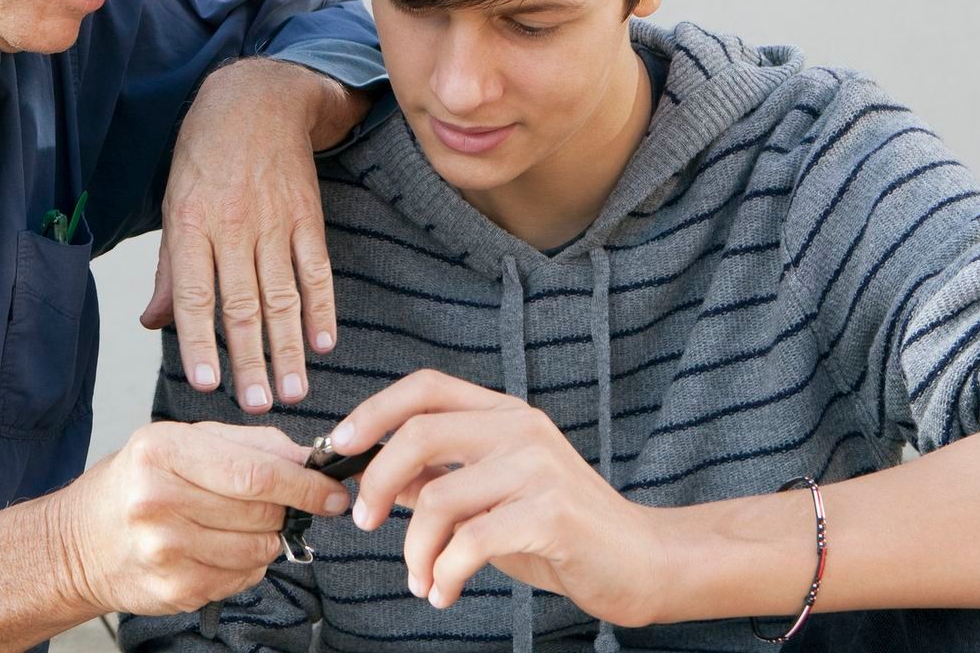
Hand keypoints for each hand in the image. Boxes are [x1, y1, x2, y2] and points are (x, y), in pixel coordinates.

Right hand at [62, 421, 348, 616]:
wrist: (79, 542)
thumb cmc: (135, 483)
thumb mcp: (182, 441)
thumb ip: (248, 444)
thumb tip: (308, 459)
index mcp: (163, 452)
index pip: (257, 472)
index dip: (306, 484)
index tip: (333, 491)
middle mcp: (159, 502)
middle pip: (263, 511)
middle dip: (287, 508)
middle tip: (281, 503)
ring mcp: (166, 552)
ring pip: (259, 549)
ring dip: (266, 538)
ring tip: (236, 524)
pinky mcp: (175, 590)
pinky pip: (242, 578)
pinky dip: (245, 564)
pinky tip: (216, 548)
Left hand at [142, 58, 368, 411]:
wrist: (255, 97)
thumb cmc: (205, 153)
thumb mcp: (173, 202)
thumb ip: (171, 269)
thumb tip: (154, 322)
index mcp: (191, 225)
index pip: (195, 295)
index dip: (200, 342)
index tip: (206, 385)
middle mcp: (233, 227)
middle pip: (243, 304)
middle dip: (250, 359)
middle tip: (257, 406)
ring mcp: (274, 221)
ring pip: (282, 295)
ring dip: (288, 347)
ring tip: (292, 391)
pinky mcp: (306, 216)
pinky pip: (315, 269)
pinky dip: (321, 307)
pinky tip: (323, 342)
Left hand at [330, 370, 670, 627]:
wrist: (640, 560)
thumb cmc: (560, 529)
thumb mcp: (493, 493)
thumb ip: (442, 478)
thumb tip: (376, 475)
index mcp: (503, 414)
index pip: (426, 387)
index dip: (373, 411)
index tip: (340, 447)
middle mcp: (520, 429)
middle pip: (419, 434)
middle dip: (376, 482)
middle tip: (363, 522)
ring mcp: (537, 468)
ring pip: (438, 499)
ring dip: (413, 551)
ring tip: (420, 579)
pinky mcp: (551, 514)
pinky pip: (470, 542)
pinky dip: (443, 573)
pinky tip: (443, 591)